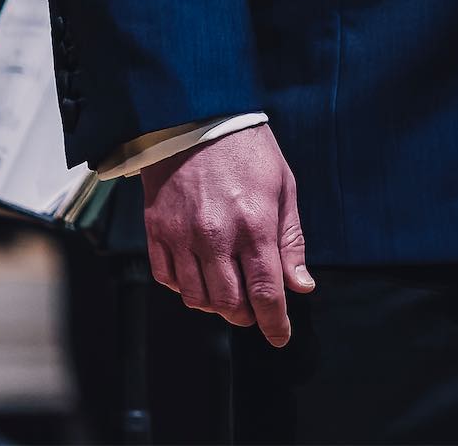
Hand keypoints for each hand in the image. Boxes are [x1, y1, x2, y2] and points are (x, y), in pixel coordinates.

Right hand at [141, 124, 313, 344]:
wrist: (194, 121)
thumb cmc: (248, 151)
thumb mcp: (284, 188)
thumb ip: (291, 240)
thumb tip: (300, 286)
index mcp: (255, 225)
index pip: (266, 291)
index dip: (274, 321)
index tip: (280, 336)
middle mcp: (216, 237)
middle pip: (229, 302)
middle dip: (246, 316)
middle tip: (256, 312)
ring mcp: (182, 237)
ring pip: (197, 298)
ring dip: (216, 306)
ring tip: (230, 296)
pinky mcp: (156, 232)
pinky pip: (168, 279)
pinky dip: (185, 289)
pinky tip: (200, 279)